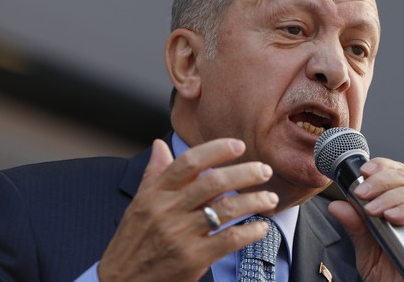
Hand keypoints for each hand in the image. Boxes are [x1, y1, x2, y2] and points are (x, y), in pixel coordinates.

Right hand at [98, 138, 278, 281]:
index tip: (239, 145)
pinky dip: (250, 232)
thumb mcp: (139, 203)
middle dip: (245, 173)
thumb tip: (160, 144)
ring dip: (254, 200)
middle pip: (213, 182)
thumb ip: (154, 172)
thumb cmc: (133, 240)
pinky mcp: (193, 258)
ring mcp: (181, 235)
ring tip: (270, 198)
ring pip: (226, 209)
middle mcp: (168, 210)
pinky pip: (229, 240)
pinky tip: (261, 227)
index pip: (188, 162)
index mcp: (155, 193)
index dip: (216, 150)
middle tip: (265, 170)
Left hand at [328, 157, 403, 281]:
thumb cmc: (392, 278)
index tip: (362, 171)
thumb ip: (356, 229)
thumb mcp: (367, 253)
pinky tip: (393, 217)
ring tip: (372, 210)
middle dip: (382, 180)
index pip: (395, 175)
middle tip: (361, 193)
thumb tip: (336, 205)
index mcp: (402, 208)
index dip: (381, 167)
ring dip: (392, 196)